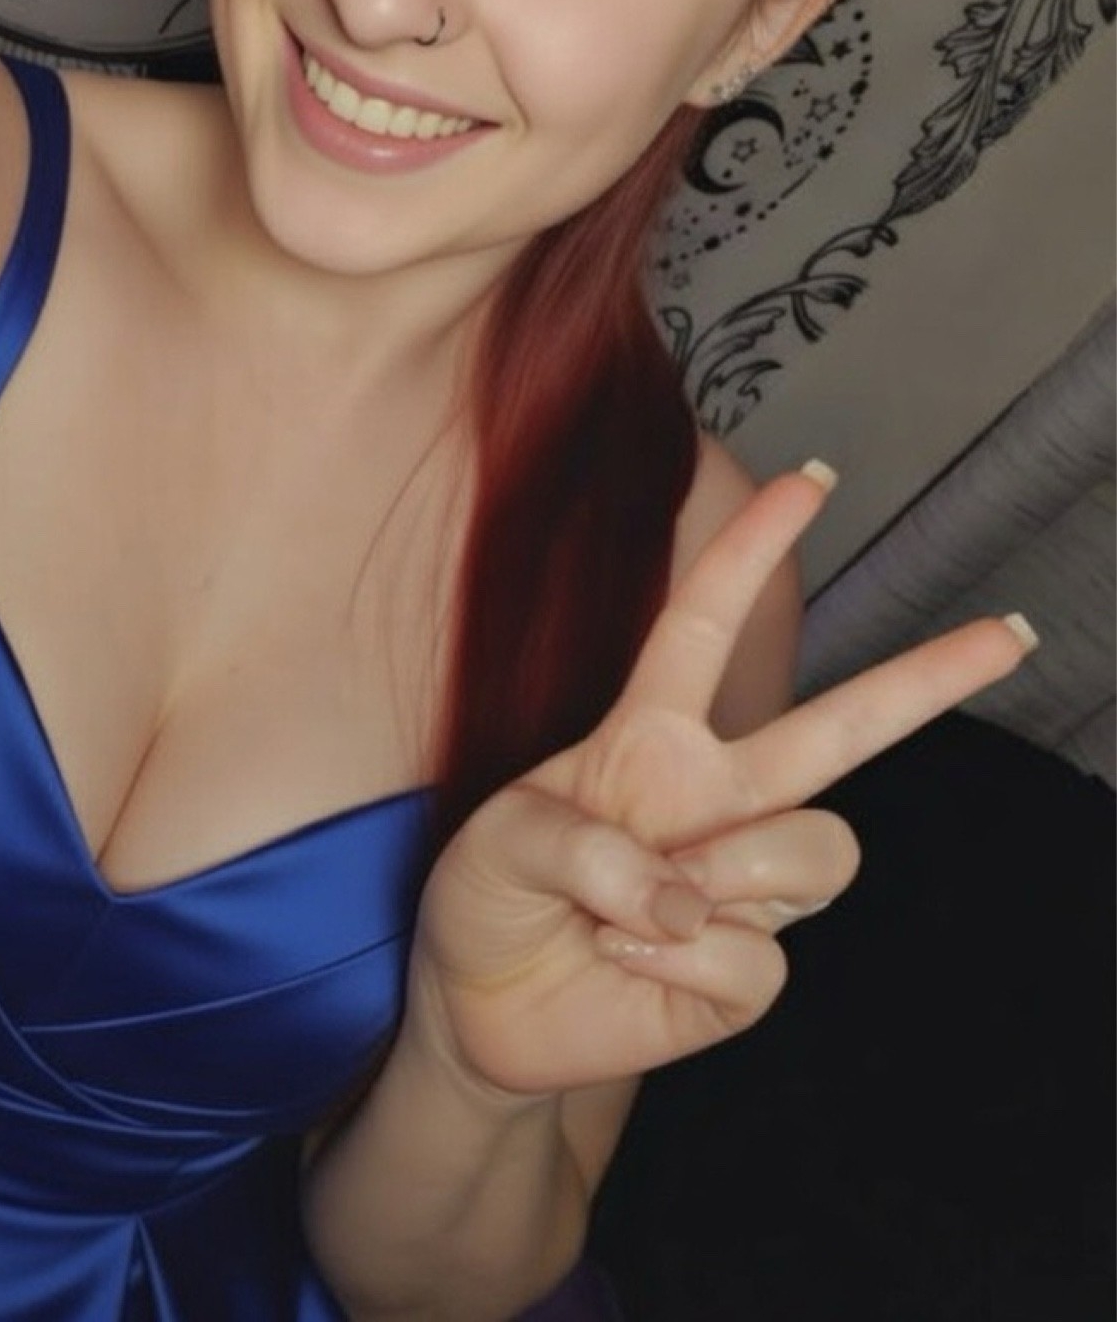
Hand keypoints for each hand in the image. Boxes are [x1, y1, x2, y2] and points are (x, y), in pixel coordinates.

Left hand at [411, 466, 1034, 1099]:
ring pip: (818, 848)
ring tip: (641, 909)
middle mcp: (713, 798)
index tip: (811, 479)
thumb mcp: (500, 839)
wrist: (477, 1005)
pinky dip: (680, 962)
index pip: (706, 625)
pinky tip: (630, 962)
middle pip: (839, 728)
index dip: (752, 549)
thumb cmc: (489, 896)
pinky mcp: (744, 971)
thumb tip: (688, 896)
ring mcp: (737, 883)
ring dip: (730, 875)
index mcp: (651, 738)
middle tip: (1008, 634)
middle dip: (927, 678)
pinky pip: (758, 957)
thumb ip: (584, 848)